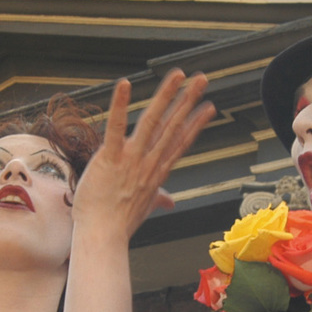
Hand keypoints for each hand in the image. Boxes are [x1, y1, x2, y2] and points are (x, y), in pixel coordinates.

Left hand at [74, 69, 213, 241]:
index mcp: (156, 171)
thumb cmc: (118, 223)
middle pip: (173, 125)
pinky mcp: (111, 158)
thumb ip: (158, 199)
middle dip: (188, 100)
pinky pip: (116, 127)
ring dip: (166, 95)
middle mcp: (149, 162)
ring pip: (152, 121)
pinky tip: (124, 85)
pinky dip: (119, 105)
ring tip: (178, 75)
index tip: (208, 107)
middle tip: (202, 79)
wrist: (103, 236)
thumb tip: (170, 202)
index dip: (195, 122)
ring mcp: (132, 159)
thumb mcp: (145, 208)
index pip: (180, 141)